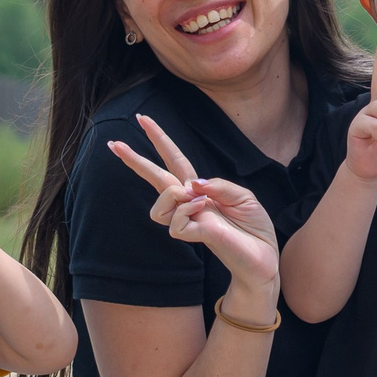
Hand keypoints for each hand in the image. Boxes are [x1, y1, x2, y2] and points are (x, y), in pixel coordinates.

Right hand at [109, 116, 280, 308]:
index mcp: (200, 189)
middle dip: (135, 159)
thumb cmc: (254, 227)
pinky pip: (175, 219)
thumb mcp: (242, 196)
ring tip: (199, 200)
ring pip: (162, 199)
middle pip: (155, 177)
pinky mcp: (190, 235)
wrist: (263, 256)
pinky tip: (204, 212)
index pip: (174, 161)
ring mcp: (188, 219)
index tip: (143, 120)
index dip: (160, 140)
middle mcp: (190, 203)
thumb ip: (218, 185)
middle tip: (113, 143)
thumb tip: (190, 184)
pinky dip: (188, 209)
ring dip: (175, 193)